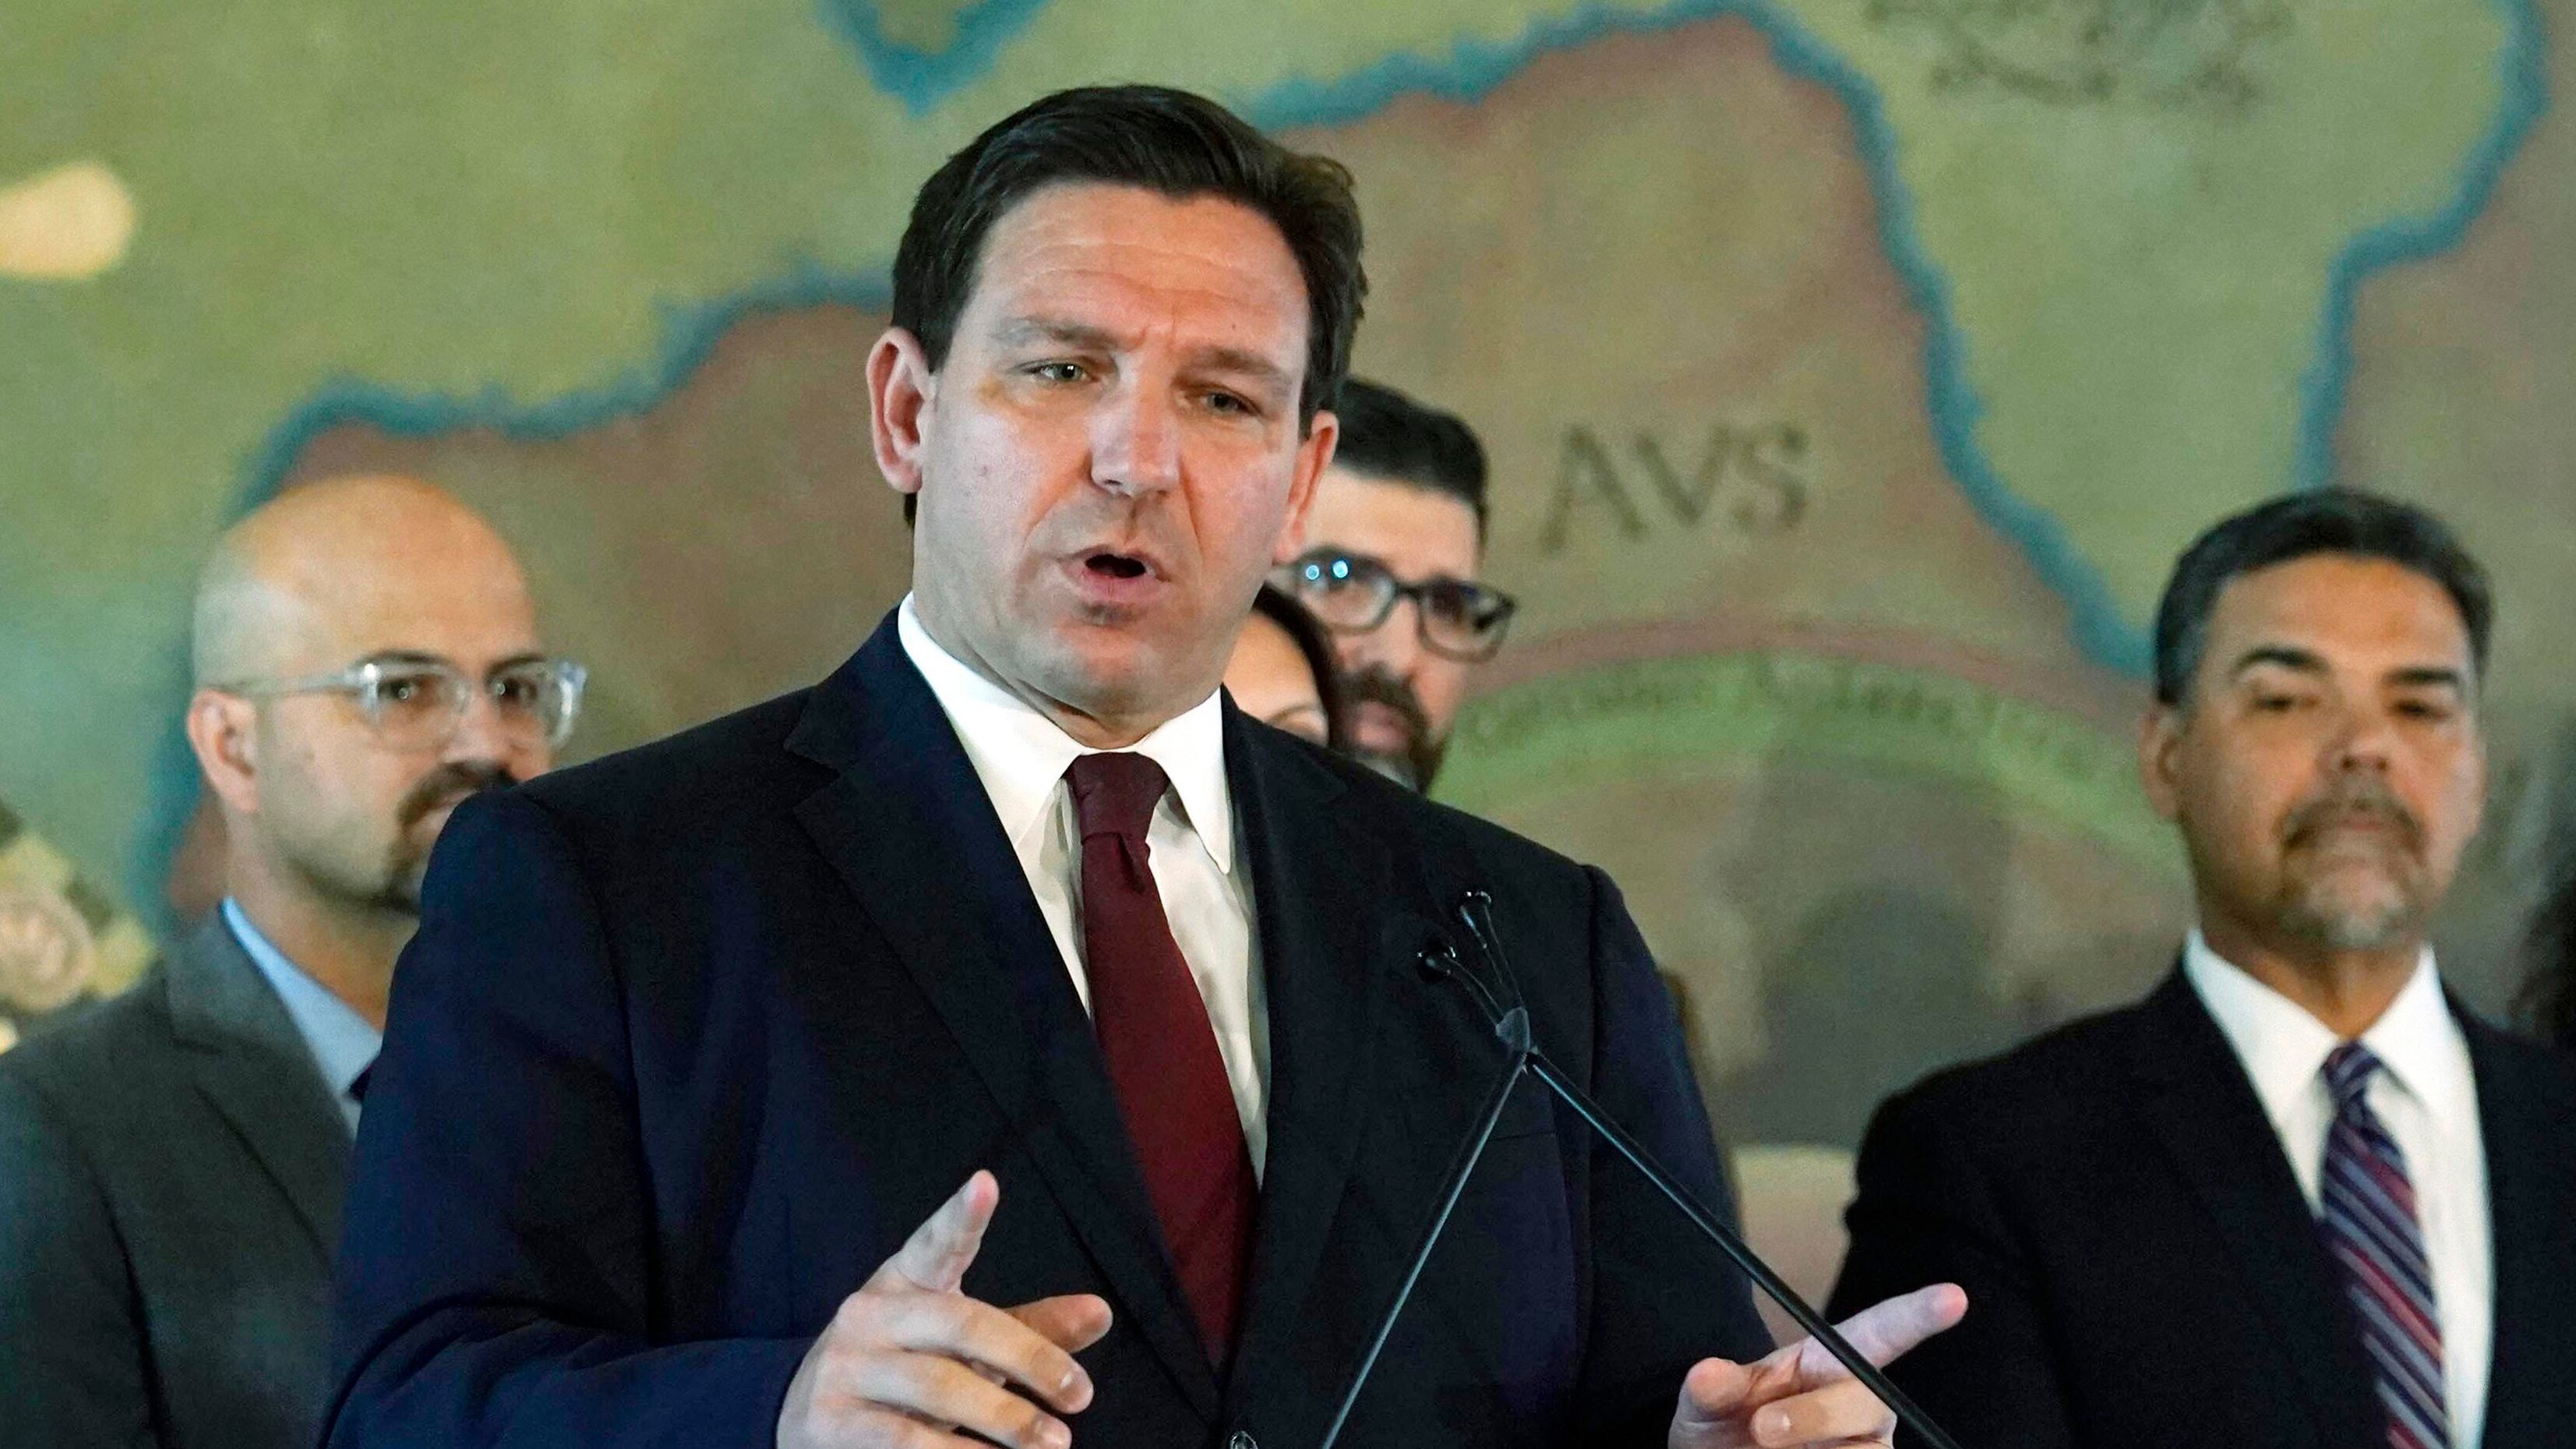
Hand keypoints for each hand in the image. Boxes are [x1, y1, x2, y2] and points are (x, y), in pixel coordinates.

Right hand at [777, 1171, 1113, 1448]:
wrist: (806, 1418)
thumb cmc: (907, 1367)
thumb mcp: (961, 1342)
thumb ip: (1028, 1329)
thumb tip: (1101, 1312)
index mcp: (904, 1279)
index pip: (934, 1242)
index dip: (960, 1216)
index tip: (985, 1184)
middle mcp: (869, 1313)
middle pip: (961, 1324)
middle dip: (1030, 1359)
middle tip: (1081, 1396)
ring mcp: (845, 1366)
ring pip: (939, 1386)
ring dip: (1006, 1419)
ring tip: (1054, 1443)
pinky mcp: (831, 1421)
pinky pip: (905, 1439)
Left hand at [1667, 1284, 1965, 1447]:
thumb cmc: (1724, 1427)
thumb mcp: (1706, 1405)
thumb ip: (1710, 1388)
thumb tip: (1707, 1374)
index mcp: (1827, 1362)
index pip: (1882, 1331)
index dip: (1919, 1314)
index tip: (1953, 1296)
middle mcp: (1862, 1403)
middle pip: (1868, 1402)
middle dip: (1813, 1416)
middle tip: (1761, 1428)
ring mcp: (1869, 1447)